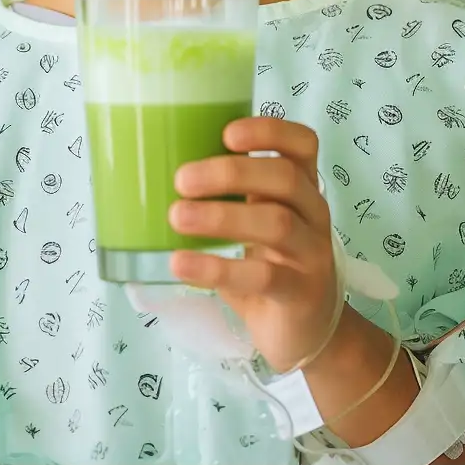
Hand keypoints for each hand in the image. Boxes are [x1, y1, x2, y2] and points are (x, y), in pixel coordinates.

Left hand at [167, 117, 340, 374]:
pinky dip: (218, 269)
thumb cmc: (268, 270)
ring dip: (221, 217)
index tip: (227, 132)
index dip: (270, 132)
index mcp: (300, 191)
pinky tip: (182, 265)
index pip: (302, 146)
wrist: (302, 333)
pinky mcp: (301, 293)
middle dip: (231, 173)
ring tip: (176, 216)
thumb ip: (224, 201)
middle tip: (181, 180)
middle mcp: (313, 215)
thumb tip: (150, 179)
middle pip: (284, 179)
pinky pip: (263, 276)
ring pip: (276, 224)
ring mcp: (312, 254)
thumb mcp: (251, 228)